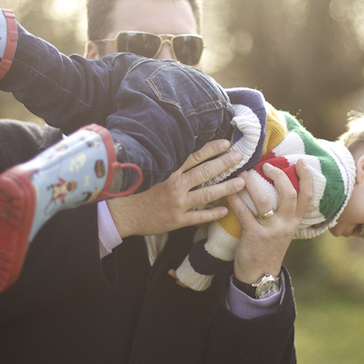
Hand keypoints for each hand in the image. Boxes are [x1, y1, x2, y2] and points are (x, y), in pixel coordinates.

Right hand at [106, 140, 245, 236]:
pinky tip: (226, 210)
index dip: (211, 149)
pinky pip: (199, 217)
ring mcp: (178, 203)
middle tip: (239, 157)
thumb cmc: (137, 190)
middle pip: (205, 172)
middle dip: (224, 163)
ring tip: (241, 182)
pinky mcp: (177, 220)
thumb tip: (186, 152)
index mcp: (169, 171)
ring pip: (206, 194)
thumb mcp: (153, 172)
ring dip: (226, 188)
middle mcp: (175, 185)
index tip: (226, 143)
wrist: (123, 213)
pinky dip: (213, 214)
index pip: (194, 157)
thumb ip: (169, 164)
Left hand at [231, 159, 312, 284]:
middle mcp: (286, 224)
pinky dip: (235, 199)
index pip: (307, 196)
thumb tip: (276, 187)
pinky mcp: (254, 235)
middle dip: (279, 175)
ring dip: (253, 184)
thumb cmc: (268, 248)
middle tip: (266, 165)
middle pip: (289, 193)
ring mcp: (271, 230)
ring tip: (244, 174)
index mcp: (294, 221)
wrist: (260, 275)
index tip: (302, 161)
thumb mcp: (283, 230)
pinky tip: (229, 192)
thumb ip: (283, 212)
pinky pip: (244, 212)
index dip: (306, 177)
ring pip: (265, 200)